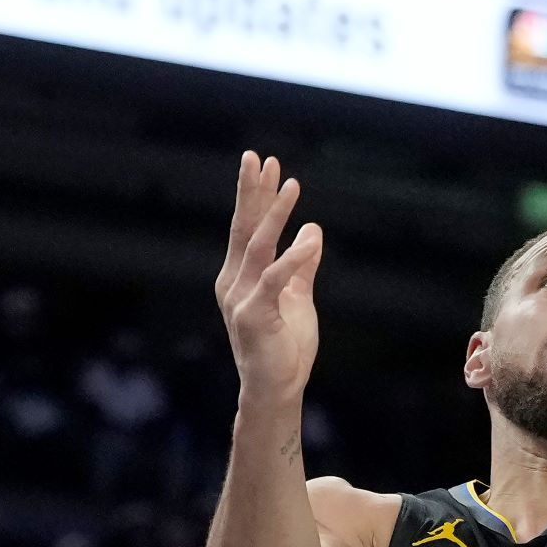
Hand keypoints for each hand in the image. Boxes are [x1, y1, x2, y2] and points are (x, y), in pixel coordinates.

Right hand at [215, 152, 324, 404]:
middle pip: (244, 227)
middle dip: (252, 191)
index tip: (267, 165)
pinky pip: (275, 280)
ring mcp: (240, 299)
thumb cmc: (285, 347)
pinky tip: (310, 238)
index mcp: (241, 276)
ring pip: (258, 246)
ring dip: (275, 214)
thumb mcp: (298, 297)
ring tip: (291, 185)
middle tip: (258, 157)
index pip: (248, 227)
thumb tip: (312, 229)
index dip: (258, 196)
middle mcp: (234, 282)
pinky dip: (293, 258)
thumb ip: (303, 265)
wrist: (276, 389)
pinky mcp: (253, 316)